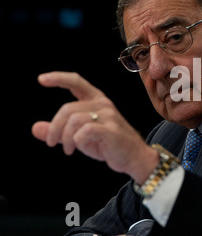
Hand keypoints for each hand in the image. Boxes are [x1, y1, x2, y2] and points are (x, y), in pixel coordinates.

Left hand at [31, 71, 157, 182]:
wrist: (134, 157)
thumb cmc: (107, 144)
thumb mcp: (80, 136)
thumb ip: (60, 131)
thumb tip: (34, 128)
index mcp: (97, 100)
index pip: (77, 82)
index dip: (59, 78)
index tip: (41, 80)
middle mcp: (103, 104)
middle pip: (67, 109)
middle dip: (54, 128)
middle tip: (51, 143)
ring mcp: (109, 116)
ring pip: (74, 120)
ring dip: (64, 138)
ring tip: (68, 149)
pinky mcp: (111, 130)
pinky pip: (84, 131)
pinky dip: (76, 141)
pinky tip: (78, 148)